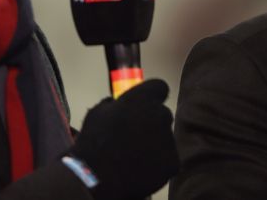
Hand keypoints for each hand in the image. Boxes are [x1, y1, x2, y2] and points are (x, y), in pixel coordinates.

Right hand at [70, 79, 178, 199]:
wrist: (96, 178)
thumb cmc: (94, 142)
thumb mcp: (98, 113)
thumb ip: (115, 104)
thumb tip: (117, 104)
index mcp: (144, 98)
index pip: (159, 87)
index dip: (152, 96)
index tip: (145, 104)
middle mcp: (161, 114)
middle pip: (162, 115)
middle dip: (151, 122)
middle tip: (134, 136)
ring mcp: (169, 139)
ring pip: (165, 138)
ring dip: (154, 143)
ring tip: (133, 155)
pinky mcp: (172, 162)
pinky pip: (167, 158)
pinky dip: (157, 163)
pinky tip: (140, 167)